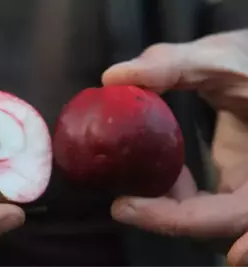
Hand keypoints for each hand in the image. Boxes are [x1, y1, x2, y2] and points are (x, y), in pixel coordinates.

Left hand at [102, 29, 247, 265]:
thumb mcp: (221, 58)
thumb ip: (172, 65)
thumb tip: (112, 77)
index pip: (232, 215)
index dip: (176, 220)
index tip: (122, 207)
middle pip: (216, 229)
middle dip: (166, 220)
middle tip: (121, 204)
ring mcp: (247, 186)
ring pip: (208, 220)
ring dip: (169, 208)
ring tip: (136, 184)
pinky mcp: (235, 182)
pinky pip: (206, 203)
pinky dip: (177, 194)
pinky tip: (161, 169)